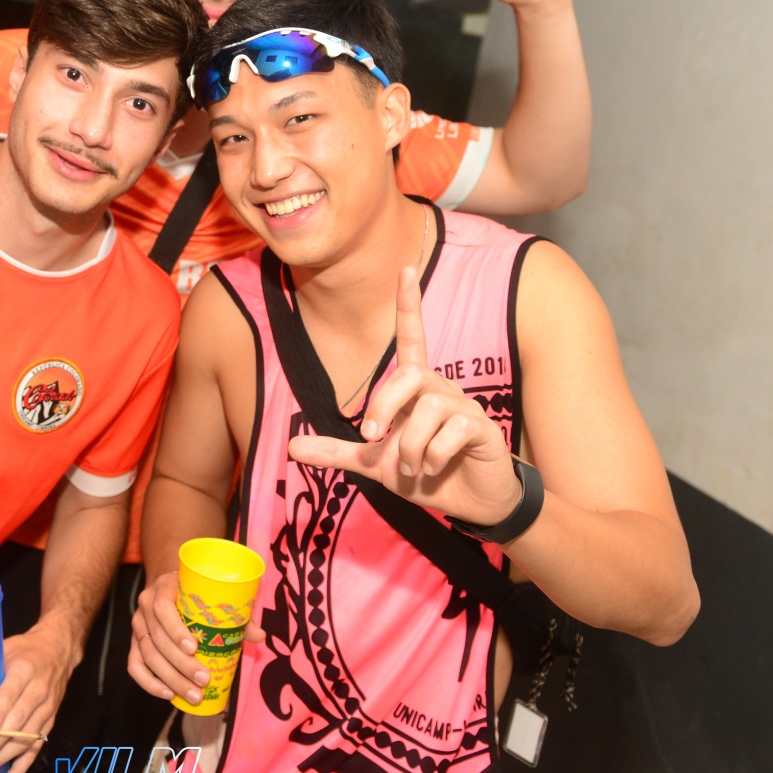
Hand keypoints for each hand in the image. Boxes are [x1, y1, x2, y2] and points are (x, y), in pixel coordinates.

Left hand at [0, 625, 79, 772]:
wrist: (59, 650)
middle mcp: (38, 692)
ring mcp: (46, 710)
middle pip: (17, 724)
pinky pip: (35, 750)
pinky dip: (19, 770)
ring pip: (25, 740)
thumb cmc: (26, 649)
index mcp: (25, 670)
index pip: (10, 696)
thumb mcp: (5, 648)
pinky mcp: (49, 724)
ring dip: (3, 759)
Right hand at [126, 570, 265, 706]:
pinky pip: (135, 666)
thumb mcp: (212, 594)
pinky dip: (149, 683)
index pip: (162, 608)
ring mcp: (138, 626)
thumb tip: (260, 636)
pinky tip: (168, 694)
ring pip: (147, 655)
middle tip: (203, 681)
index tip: (194, 648)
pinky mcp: (134, 643)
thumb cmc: (195, 592)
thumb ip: (234, 614)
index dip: (176, 629)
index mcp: (163, 588)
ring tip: (194, 694)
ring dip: (170, 678)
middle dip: (180, 664)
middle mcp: (145, 607)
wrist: (168, 584)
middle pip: (157, 638)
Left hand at [289, 267, 522, 528]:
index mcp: (416, 390)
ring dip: (411, 446)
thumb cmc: (425, 473)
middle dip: (383, 407)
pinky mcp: (482, 428)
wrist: (472, 503)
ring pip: (429, 408)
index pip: (412, 339)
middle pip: (408, 375)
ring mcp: (464, 407)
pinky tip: (436, 468)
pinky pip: (453, 431)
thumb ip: (337, 453)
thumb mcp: (375, 464)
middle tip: (373, 439)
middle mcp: (440, 390)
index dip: (409, 306)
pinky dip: (434, 456)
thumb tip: (290, 448)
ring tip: (414, 467)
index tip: (405, 270)